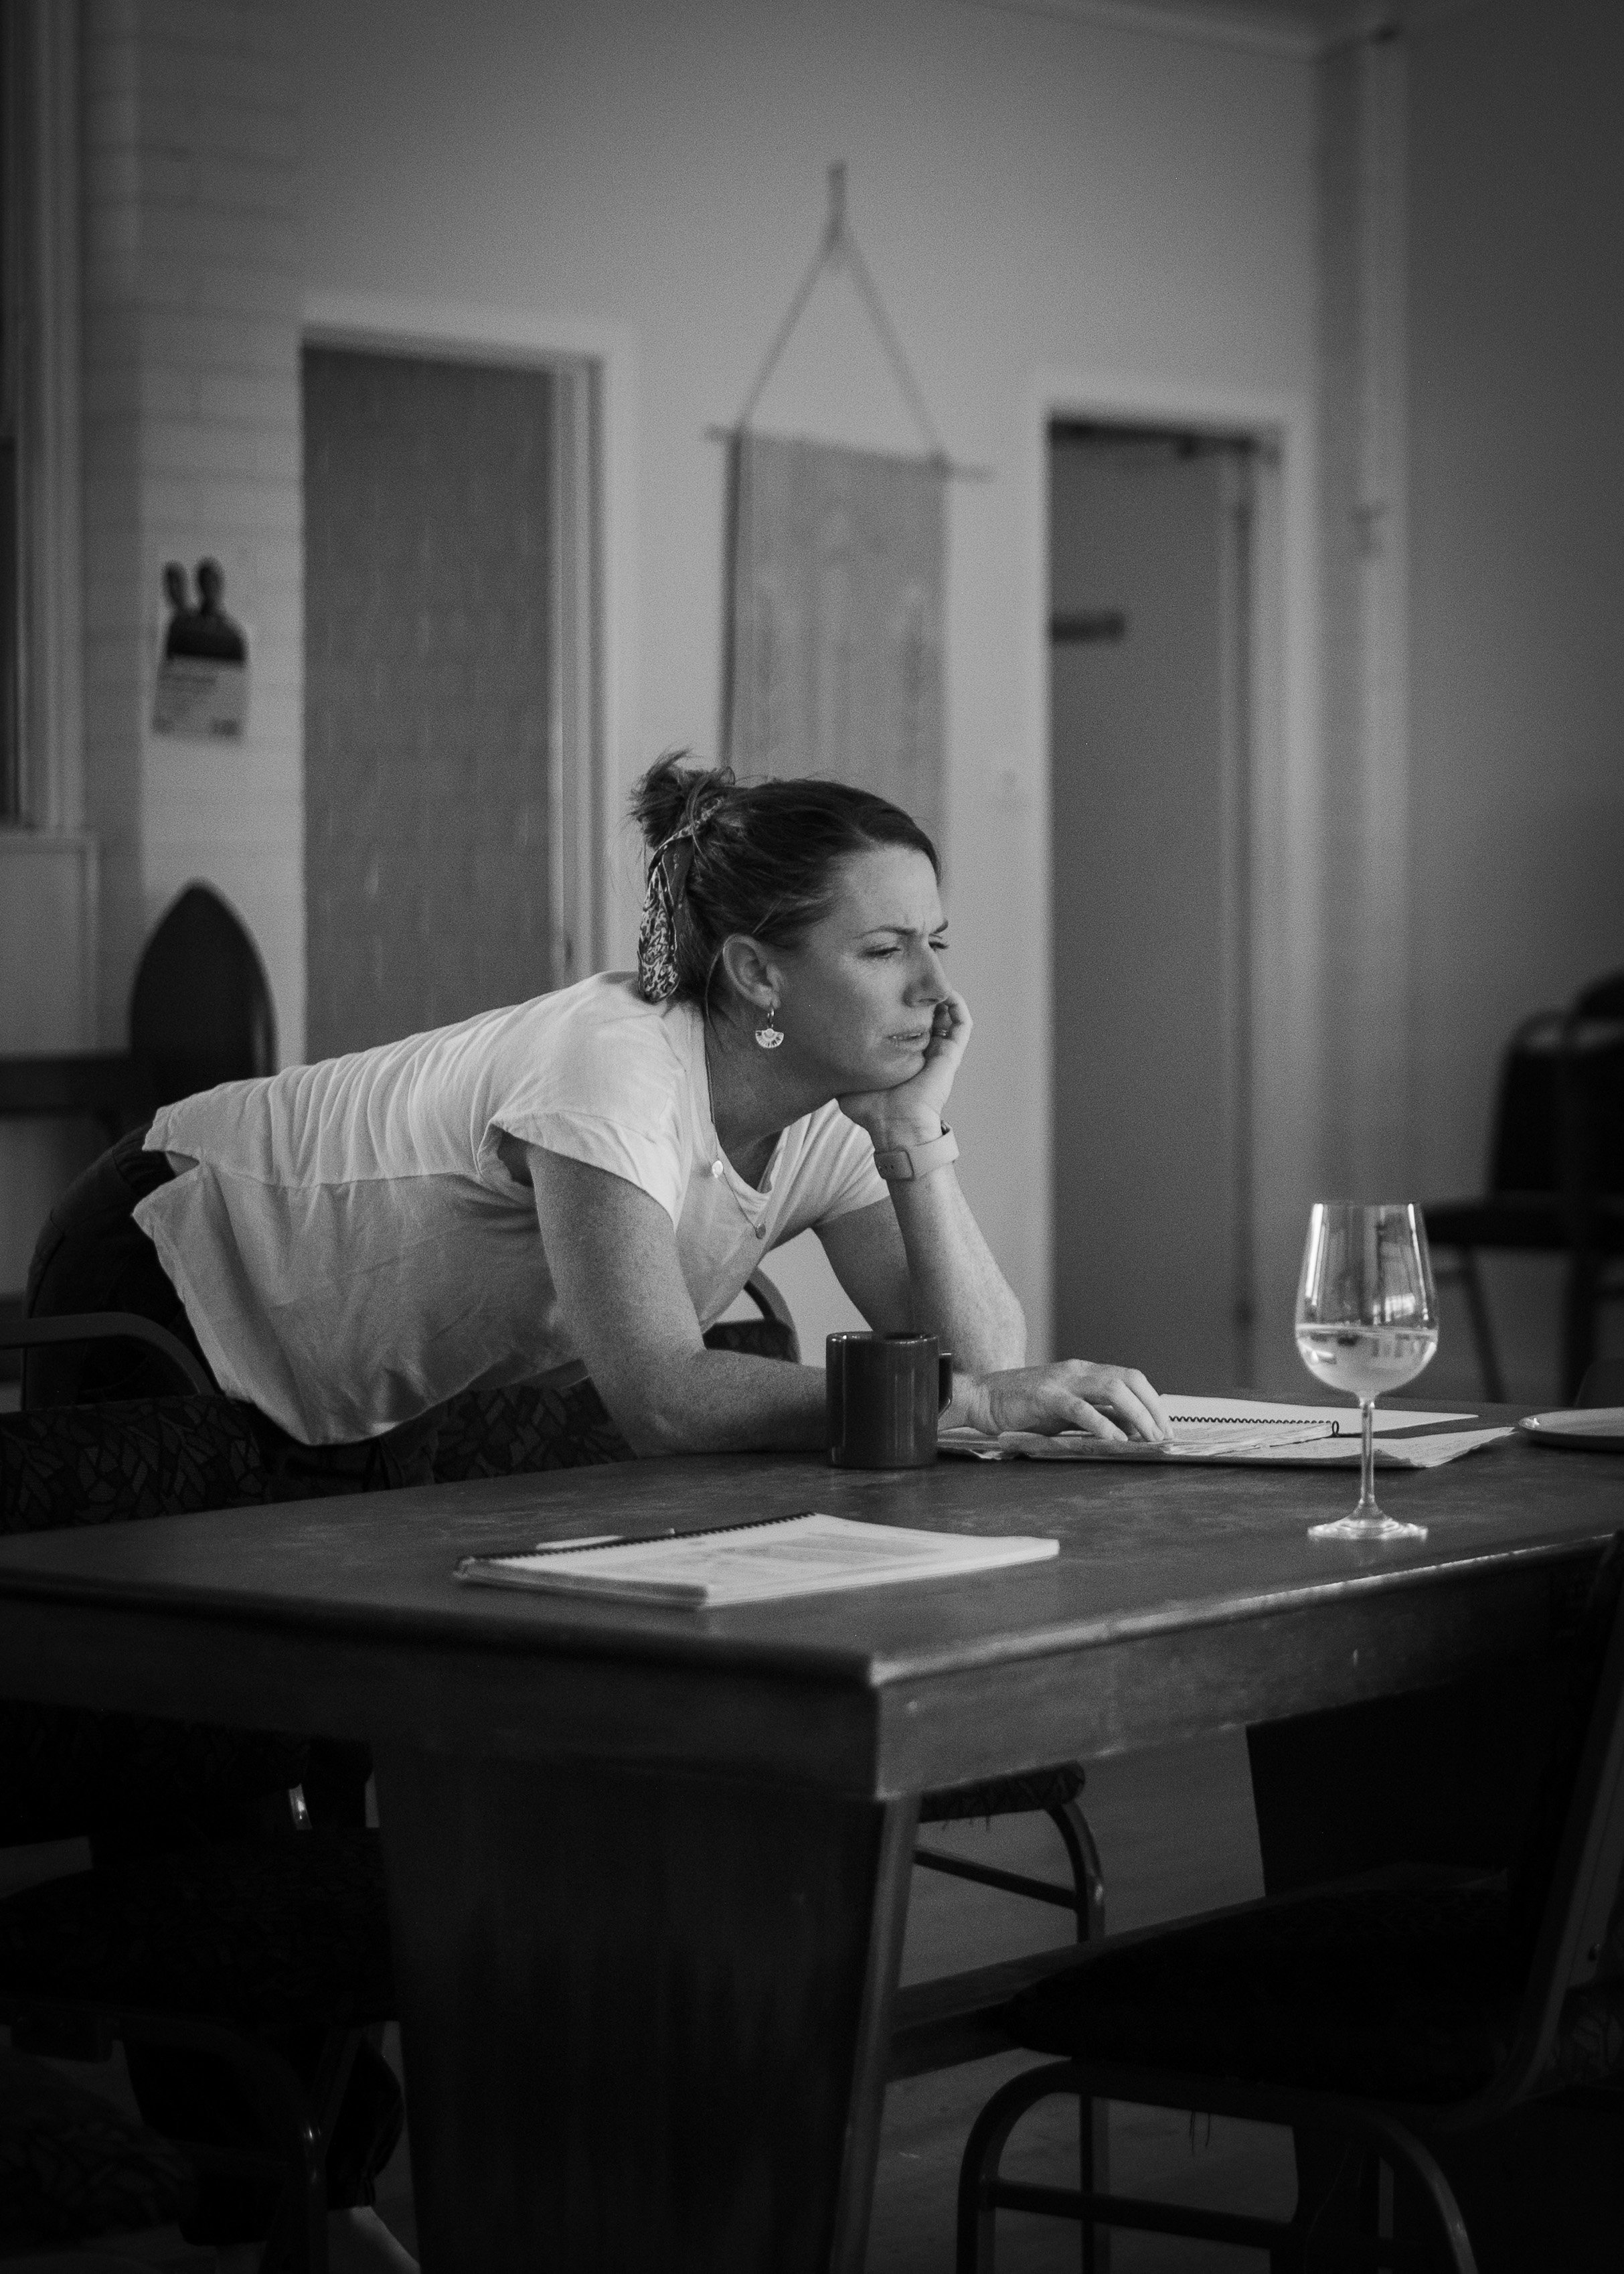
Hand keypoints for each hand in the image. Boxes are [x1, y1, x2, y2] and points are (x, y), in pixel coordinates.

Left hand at [838, 989, 971, 1147]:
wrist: (895, 1127)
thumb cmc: (872, 1110)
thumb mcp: (849, 1081)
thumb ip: (840, 1064)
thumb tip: (818, 1050)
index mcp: (901, 1054)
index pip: (904, 1022)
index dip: (899, 1003)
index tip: (886, 986)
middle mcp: (921, 1050)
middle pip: (926, 1015)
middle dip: (919, 995)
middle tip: (907, 977)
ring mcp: (937, 1052)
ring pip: (946, 1015)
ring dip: (940, 996)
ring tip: (927, 980)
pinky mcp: (950, 1055)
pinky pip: (962, 1025)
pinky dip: (958, 1006)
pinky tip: (946, 992)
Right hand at [956, 1360, 1170, 1443]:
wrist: (982, 1398)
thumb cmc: (1024, 1407)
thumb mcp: (1067, 1410)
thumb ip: (1097, 1413)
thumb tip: (1130, 1428)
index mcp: (1085, 1372)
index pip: (1131, 1377)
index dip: (1153, 1400)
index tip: (1165, 1426)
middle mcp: (1078, 1371)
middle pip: (1129, 1380)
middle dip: (1152, 1407)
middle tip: (1163, 1435)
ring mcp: (1062, 1381)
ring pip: (1112, 1389)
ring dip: (1136, 1415)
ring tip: (1147, 1438)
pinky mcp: (1045, 1397)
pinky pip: (1081, 1408)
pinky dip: (1103, 1424)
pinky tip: (1117, 1440)